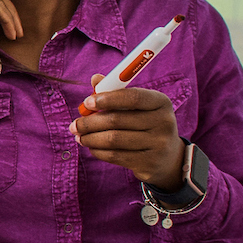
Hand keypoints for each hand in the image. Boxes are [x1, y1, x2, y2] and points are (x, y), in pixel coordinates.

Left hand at [73, 87, 187, 187]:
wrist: (168, 157)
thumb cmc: (146, 124)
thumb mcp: (138, 106)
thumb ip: (116, 92)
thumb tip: (95, 79)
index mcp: (161, 102)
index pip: (133, 97)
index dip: (107, 99)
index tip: (87, 103)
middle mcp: (164, 122)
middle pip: (118, 120)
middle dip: (90, 122)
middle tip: (74, 125)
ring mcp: (158, 144)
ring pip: (114, 139)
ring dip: (90, 138)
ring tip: (79, 136)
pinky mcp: (149, 163)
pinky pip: (116, 156)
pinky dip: (98, 151)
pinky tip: (91, 147)